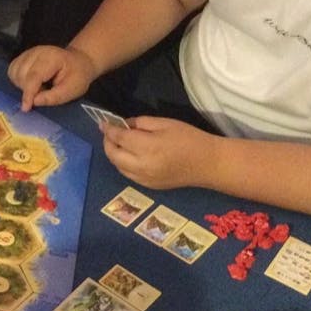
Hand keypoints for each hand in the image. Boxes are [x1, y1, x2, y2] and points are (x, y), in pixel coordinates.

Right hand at [7, 45, 97, 111]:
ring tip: (38, 87)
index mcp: (51, 57)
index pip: (34, 76)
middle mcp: (36, 52)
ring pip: (14, 73)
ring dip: (22, 85)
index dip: (28, 93)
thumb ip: (54, 97)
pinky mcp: (22, 57)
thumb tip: (34, 102)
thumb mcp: (72, 90)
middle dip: (28, 89)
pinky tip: (29, 83)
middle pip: (21, 75)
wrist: (78, 62)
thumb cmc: (77, 76)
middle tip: (44, 92)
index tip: (25, 108)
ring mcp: (28, 53)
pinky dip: (17, 81)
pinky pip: (12, 71)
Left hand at [101, 116, 217, 190]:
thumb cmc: (189, 139)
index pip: (119, 138)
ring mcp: (144, 179)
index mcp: (147, 147)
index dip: (109, 130)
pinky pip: (128, 174)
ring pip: (118, 166)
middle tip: (109, 133)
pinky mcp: (149, 186)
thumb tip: (124, 124)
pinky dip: (123, 164)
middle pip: (113, 155)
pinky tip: (129, 156)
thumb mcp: (165, 123)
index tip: (103, 123)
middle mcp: (141, 166)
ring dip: (114, 154)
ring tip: (118, 143)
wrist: (208, 164)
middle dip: (107, 142)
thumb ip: (141, 123)